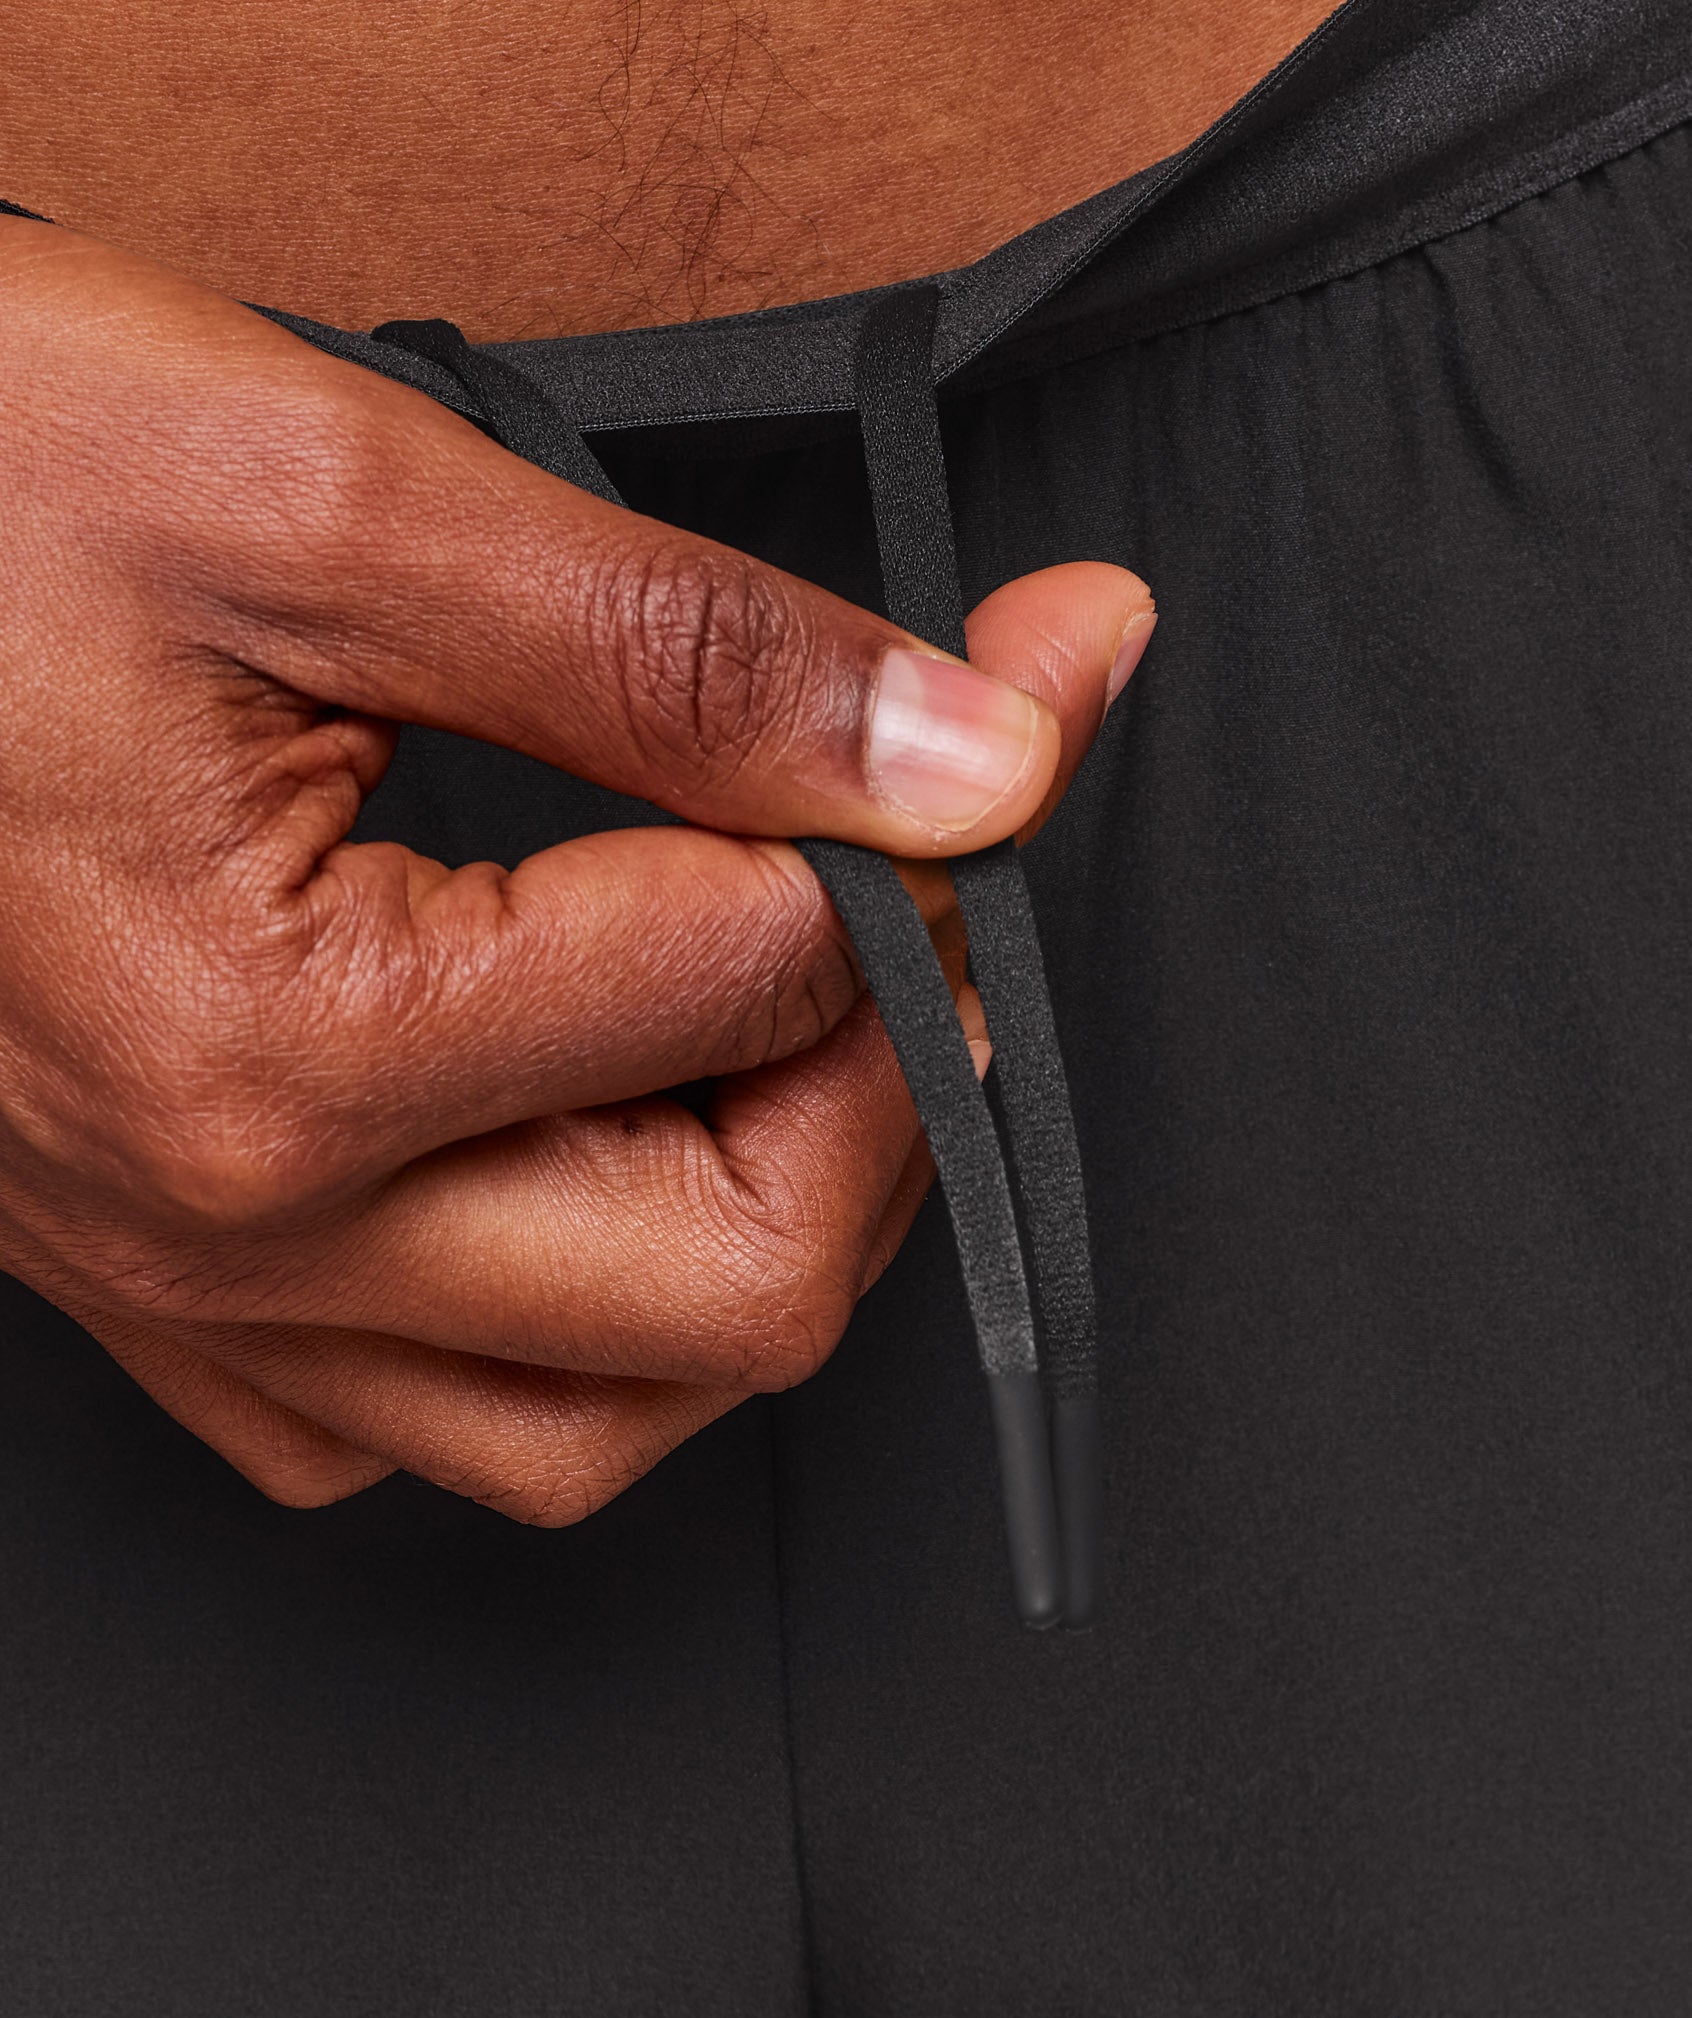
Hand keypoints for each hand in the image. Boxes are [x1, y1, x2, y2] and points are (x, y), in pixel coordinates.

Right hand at [0, 220, 1154, 1521]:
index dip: (922, 833)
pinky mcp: (171, 1284)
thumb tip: (976, 745)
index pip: (770, 995)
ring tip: (782, 1033)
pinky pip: (433, 1423)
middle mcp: (241, 1228)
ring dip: (764, 1225)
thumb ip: (684, 651)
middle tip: (900, 895)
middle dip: (891, 1084)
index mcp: (288, 1047)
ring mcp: (199, 1288)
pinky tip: (595, 1161)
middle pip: (742, 1290)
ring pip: (608, 1416)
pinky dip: (586, 1321)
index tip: (1001, 698)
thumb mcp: (324, 500)